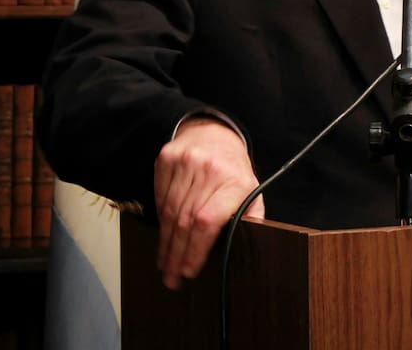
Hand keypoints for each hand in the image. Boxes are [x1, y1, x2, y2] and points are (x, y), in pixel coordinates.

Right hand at [154, 118, 263, 289]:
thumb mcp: (252, 190)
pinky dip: (160, 220)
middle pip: (186, 221)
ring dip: (166, 243)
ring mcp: (186, 162)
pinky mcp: (167, 159)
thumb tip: (250, 243)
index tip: (188, 271)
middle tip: (172, 278)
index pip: (208, 222)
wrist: (214, 133)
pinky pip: (160, 197)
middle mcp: (209, 170)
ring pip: (169, 212)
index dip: (195, 250)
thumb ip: (251, 217)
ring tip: (165, 263)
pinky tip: (162, 237)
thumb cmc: (233, 171)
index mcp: (235, 181)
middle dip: (177, 254)